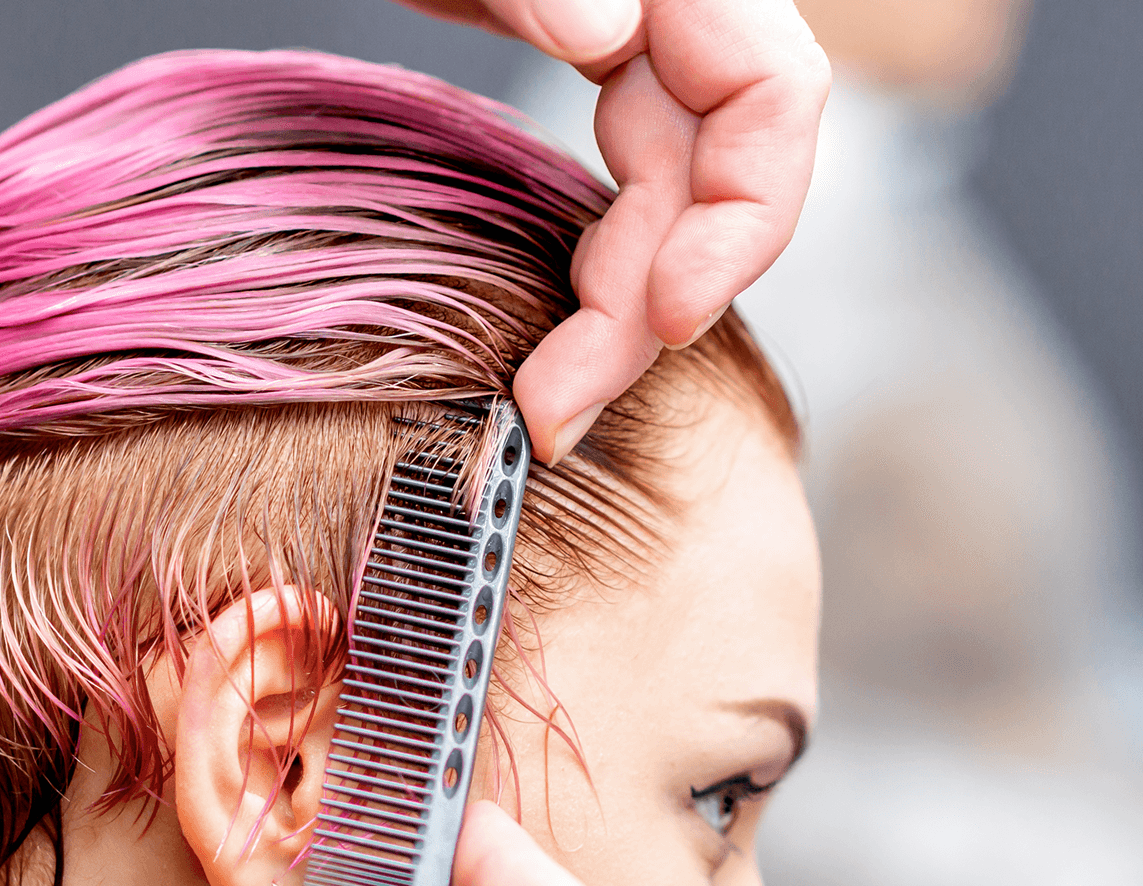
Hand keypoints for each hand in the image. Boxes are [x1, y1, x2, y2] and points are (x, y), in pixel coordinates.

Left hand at [398, 0, 830, 462]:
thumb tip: (601, 26)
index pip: (771, 99)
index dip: (738, 223)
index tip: (665, 317)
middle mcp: (676, 13)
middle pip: (713, 182)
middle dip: (644, 311)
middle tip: (552, 414)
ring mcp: (636, 42)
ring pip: (666, 198)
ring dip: (616, 310)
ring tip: (545, 400)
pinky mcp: (589, 67)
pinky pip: (624, 180)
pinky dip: (595, 261)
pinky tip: (557, 320)